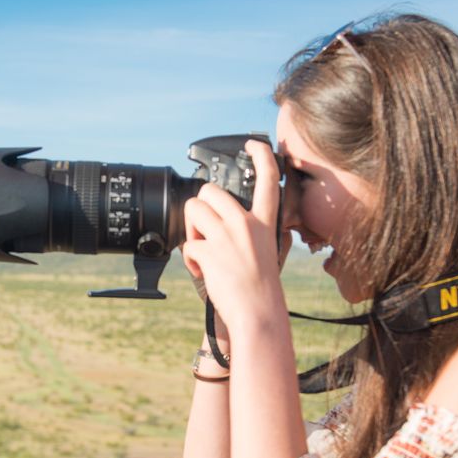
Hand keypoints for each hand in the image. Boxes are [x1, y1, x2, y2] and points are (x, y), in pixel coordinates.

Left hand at [180, 140, 287, 335]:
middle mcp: (246, 223)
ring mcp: (226, 236)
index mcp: (265, 222)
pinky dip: (191, 260)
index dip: (261, 154)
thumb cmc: (262, 288)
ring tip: (204, 250)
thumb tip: (228, 221)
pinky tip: (204, 271)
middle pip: (210, 191)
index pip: (268, 178)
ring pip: (193, 210)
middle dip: (200, 206)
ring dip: (192, 230)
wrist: (257, 313)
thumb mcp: (269, 251)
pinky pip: (187, 244)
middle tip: (205, 228)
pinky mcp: (208, 251)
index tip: (253, 144)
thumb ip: (254, 232)